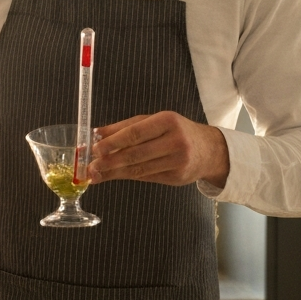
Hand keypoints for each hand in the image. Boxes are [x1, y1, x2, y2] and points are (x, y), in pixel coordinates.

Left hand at [87, 111, 228, 189]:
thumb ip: (125, 127)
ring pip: (139, 169)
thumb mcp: (154, 121)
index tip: (95, 149)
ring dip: (114, 173)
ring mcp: (178, 161)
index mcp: (168, 121)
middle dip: (110, 161)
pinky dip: (127, 177)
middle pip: (136, 154)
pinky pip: (146, 177)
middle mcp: (175, 141)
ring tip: (96, 174)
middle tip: (91, 166)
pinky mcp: (177, 178)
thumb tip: (97, 133)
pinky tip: (114, 175)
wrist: (209, 150)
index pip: (135, 133)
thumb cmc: (177, 131)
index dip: (113, 142)